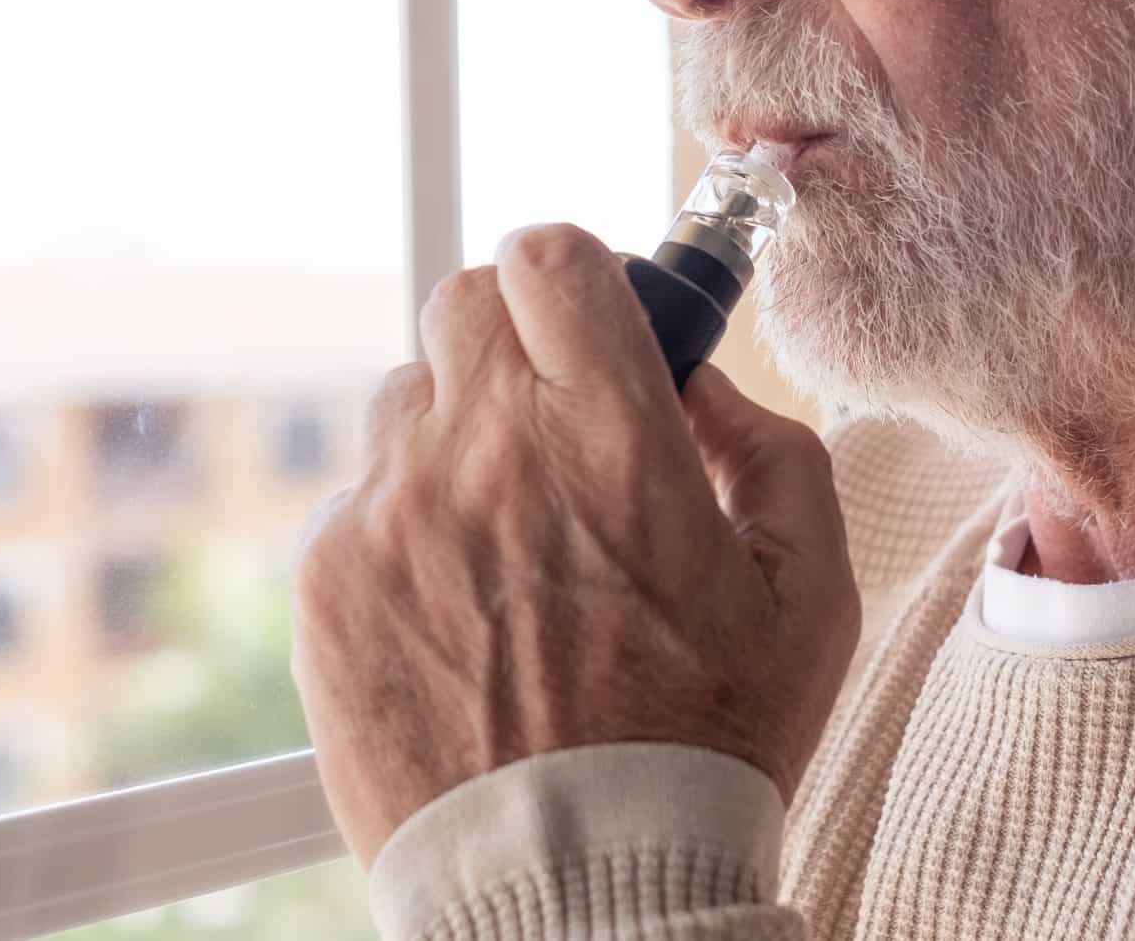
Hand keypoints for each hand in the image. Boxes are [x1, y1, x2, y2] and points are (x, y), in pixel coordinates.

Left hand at [290, 222, 860, 864]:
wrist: (575, 886)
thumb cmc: (704, 746)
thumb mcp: (809, 595)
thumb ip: (773, 452)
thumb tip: (702, 384)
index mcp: (611, 435)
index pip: (552, 256)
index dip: (575, 278)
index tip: (594, 322)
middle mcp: (488, 451)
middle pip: (463, 300)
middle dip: (513, 340)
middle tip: (554, 423)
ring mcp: (393, 511)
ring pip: (406, 400)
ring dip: (456, 440)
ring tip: (509, 546)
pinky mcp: (326, 578)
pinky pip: (358, 500)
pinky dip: (403, 531)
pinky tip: (459, 613)